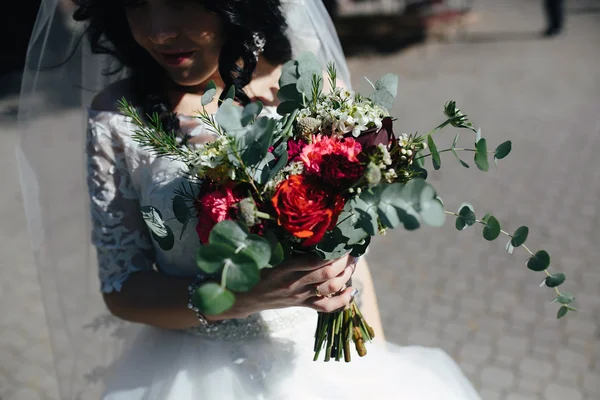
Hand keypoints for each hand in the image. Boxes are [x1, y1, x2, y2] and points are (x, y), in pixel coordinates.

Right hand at [228, 254, 358, 317]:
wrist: (244, 296)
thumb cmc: (255, 269)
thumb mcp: (269, 255)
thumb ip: (288, 247)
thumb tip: (313, 232)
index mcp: (285, 268)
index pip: (316, 261)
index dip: (334, 253)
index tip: (343, 242)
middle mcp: (295, 283)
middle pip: (328, 274)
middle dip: (345, 263)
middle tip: (353, 253)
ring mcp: (300, 296)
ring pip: (330, 289)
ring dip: (346, 277)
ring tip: (352, 265)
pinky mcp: (302, 305)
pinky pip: (327, 307)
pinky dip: (343, 301)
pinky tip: (352, 291)